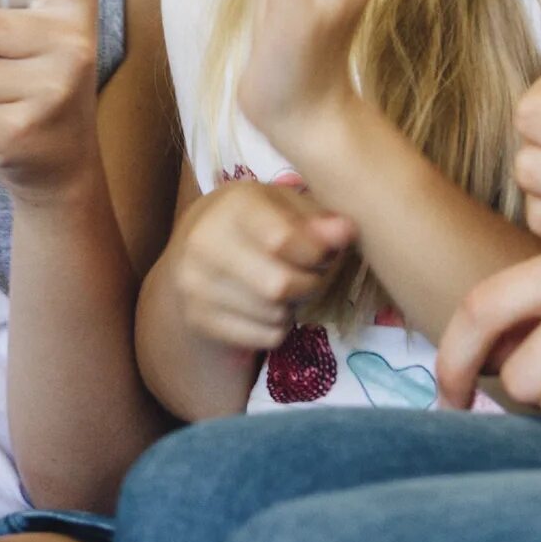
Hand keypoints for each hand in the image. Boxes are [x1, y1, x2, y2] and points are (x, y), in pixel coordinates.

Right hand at [162, 179, 353, 352]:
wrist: (194, 244)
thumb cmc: (255, 217)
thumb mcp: (285, 203)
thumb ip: (317, 218)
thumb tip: (346, 232)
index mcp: (232, 208)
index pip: (283, 240)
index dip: (318, 252)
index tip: (328, 251)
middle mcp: (205, 246)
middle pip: (280, 285)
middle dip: (310, 283)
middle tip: (312, 272)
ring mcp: (196, 287)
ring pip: (275, 315)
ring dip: (295, 305)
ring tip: (286, 285)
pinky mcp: (198, 319)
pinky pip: (264, 338)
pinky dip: (279, 326)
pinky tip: (267, 304)